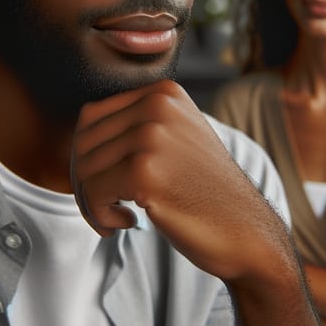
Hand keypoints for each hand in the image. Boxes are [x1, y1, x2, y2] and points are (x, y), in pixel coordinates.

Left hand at [71, 79, 289, 282]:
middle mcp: (157, 105)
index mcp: (163, 93)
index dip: (88, 154)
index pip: (92, 115)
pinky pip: (93, 192)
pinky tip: (127, 222)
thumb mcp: (177, 140)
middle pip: (83, 140)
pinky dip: (100, 215)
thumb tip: (78, 135)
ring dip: (92, 201)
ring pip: (84, 168)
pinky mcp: (145, 172)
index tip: (107, 183)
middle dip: (86, 179)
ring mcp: (151, 136)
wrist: (246, 233)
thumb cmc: (205, 193)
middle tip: (106, 206)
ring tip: (117, 216)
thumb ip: (136, 126)